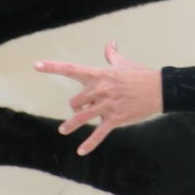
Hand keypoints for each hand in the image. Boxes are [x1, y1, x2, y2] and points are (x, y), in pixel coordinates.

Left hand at [36, 42, 163, 155]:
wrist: (159, 89)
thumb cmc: (140, 75)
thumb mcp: (124, 63)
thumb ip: (112, 55)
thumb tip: (110, 43)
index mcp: (99, 74)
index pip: (70, 69)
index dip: (52, 67)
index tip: (36, 65)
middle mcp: (100, 89)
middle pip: (75, 100)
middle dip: (76, 106)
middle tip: (82, 108)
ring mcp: (107, 105)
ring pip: (81, 117)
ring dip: (71, 124)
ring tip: (63, 130)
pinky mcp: (115, 119)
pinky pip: (99, 133)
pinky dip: (90, 143)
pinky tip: (81, 151)